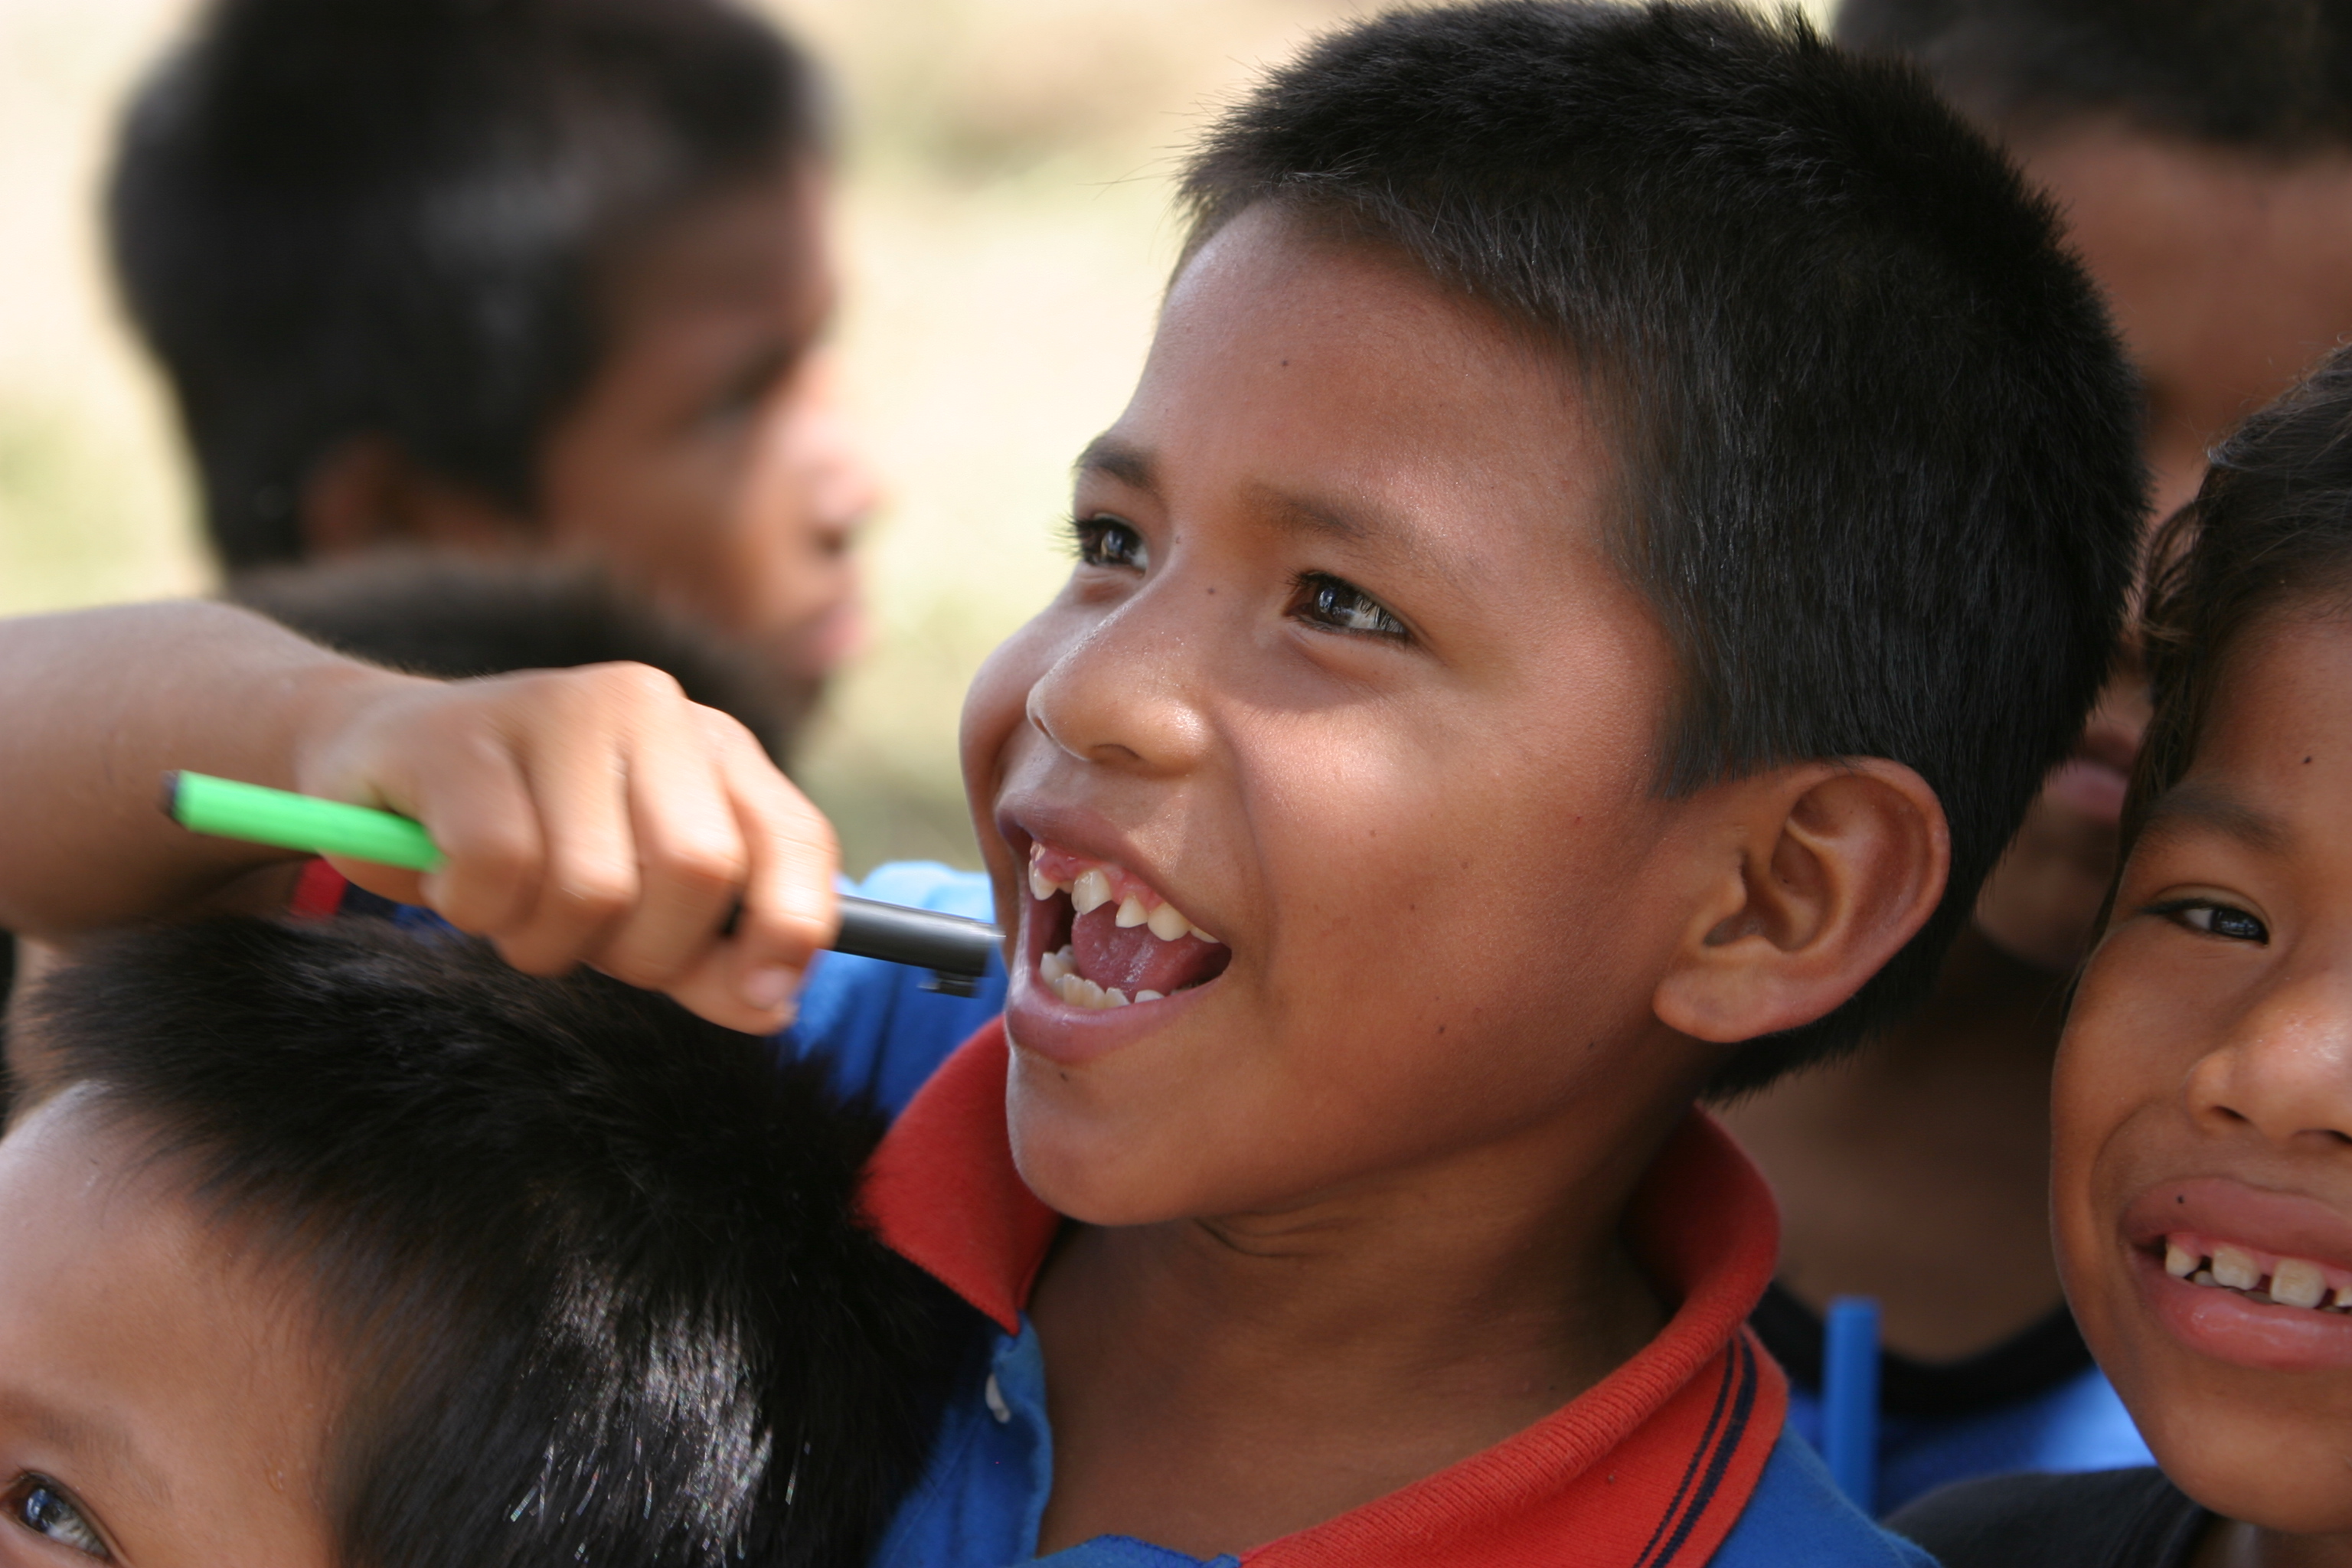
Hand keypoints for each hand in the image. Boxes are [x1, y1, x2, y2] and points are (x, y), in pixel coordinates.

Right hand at [291, 662, 836, 1032]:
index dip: (790, 930)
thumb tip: (773, 1006)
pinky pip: (499, 870)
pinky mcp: (461, 736)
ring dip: (546, 940)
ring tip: (515, 907)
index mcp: (715, 745)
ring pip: (594, 885)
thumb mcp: (639, 901)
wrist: (382, 762)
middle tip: (588, 943)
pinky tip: (455, 880)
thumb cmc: (533, 839)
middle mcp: (651, 707)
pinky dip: (475, 908)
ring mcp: (557, 708)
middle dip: (646, 951)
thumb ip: (711, 955)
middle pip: (697, 871)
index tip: (764, 999)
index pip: (795, 840)